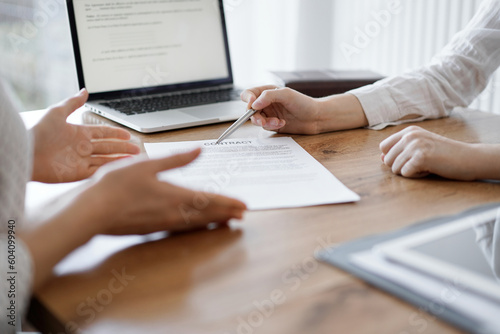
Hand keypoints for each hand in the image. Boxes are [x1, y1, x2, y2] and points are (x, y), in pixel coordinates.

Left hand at [32, 89, 139, 182]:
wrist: (26, 154)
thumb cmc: (38, 132)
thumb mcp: (56, 112)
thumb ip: (72, 102)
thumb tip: (85, 90)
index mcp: (78, 134)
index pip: (102, 133)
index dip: (116, 133)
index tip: (128, 134)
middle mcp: (82, 148)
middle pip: (108, 147)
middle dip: (123, 147)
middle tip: (137, 148)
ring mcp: (80, 161)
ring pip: (106, 160)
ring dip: (120, 159)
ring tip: (134, 159)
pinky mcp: (77, 174)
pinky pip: (97, 171)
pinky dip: (110, 169)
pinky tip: (121, 168)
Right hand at [83, 148, 246, 234]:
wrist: (92, 212)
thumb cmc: (116, 186)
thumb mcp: (147, 164)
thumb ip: (176, 160)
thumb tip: (199, 151)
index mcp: (175, 196)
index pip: (210, 200)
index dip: (228, 202)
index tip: (242, 205)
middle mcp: (173, 213)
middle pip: (207, 215)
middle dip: (226, 213)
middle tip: (241, 215)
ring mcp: (163, 223)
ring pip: (196, 223)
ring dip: (214, 221)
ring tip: (226, 220)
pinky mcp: (152, 228)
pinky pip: (182, 228)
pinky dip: (196, 226)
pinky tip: (195, 225)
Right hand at [240, 85, 321, 133]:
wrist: (315, 117)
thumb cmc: (303, 103)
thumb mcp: (286, 94)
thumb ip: (268, 96)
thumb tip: (253, 104)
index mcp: (267, 92)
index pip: (249, 94)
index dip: (247, 99)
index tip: (252, 104)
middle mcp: (266, 103)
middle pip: (249, 109)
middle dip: (255, 115)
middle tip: (262, 120)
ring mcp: (269, 114)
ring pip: (256, 120)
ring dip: (264, 122)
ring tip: (276, 122)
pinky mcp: (272, 124)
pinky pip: (265, 127)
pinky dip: (272, 126)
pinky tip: (282, 123)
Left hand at [379, 126, 475, 179]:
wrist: (468, 158)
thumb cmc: (444, 155)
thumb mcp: (421, 147)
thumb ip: (401, 150)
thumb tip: (381, 158)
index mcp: (409, 131)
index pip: (383, 147)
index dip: (392, 157)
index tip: (409, 159)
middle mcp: (410, 135)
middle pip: (387, 160)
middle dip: (401, 167)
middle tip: (420, 163)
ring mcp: (415, 145)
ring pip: (394, 168)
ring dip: (409, 172)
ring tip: (426, 165)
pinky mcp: (421, 157)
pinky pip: (405, 173)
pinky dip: (416, 176)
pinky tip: (430, 169)